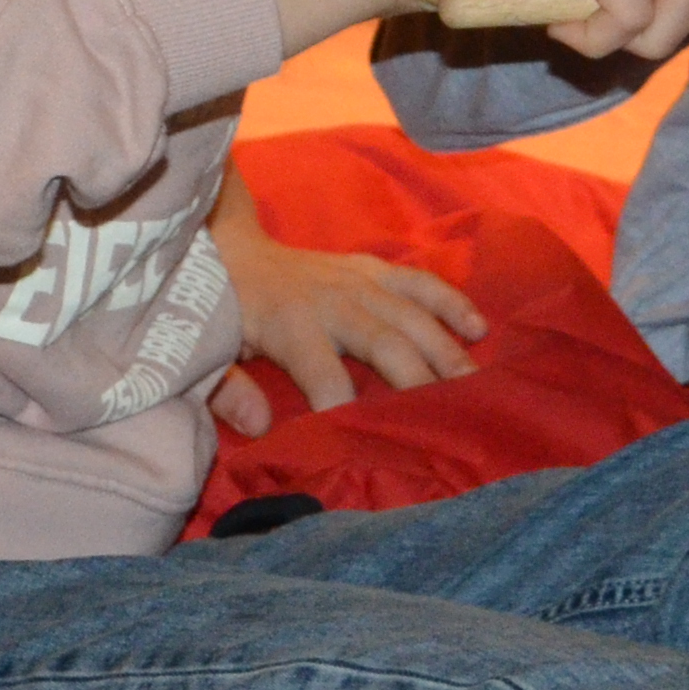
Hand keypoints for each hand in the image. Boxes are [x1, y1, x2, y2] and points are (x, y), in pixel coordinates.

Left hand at [204, 177, 482, 436]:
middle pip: (385, 343)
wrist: (232, 248)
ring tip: (475, 385)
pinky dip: (451, 302)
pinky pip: (420, 281)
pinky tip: (479, 328)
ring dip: (447, 349)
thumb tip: (260, 427)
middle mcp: (332, 300)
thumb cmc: (225, 311)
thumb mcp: (210, 350)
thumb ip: (229, 391)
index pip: (323, 373)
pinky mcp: (372, 267)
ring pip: (412, 314)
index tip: (364, 441)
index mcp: (290, 325)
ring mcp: (357, 280)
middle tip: (450, 419)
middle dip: (418, 380)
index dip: (342, 406)